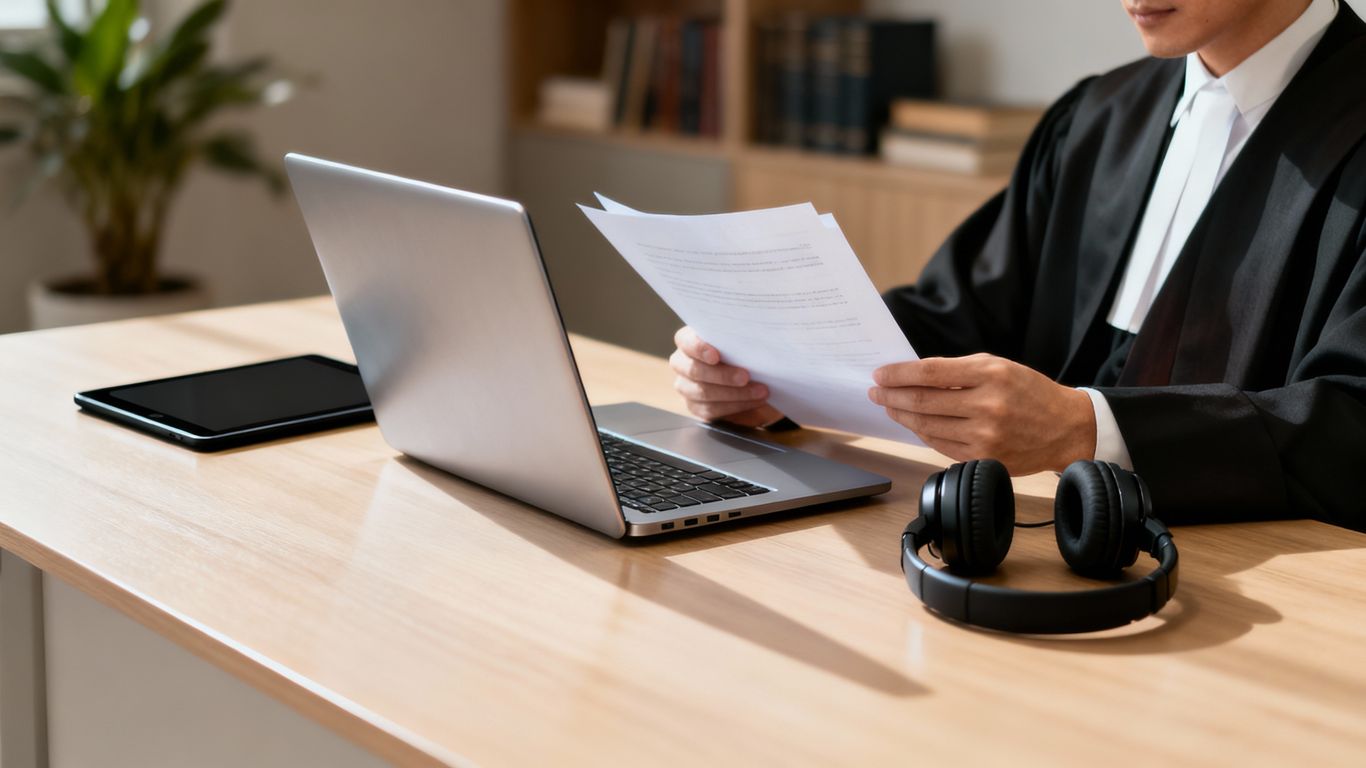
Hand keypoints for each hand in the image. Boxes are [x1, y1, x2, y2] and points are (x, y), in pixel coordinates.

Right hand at [670, 326, 783, 427]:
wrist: (745, 373)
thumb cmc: (739, 350)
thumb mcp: (739, 339)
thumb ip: (739, 337)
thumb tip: (756, 337)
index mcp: (687, 341)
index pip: (685, 342)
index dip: (699, 349)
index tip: (716, 356)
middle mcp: (682, 364)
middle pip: (695, 371)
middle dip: (723, 375)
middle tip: (746, 376)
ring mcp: (686, 387)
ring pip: (704, 393)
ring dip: (735, 394)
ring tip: (760, 391)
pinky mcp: (695, 406)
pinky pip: (711, 410)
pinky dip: (736, 406)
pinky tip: (754, 401)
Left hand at [868, 353, 1096, 474]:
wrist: (1065, 428)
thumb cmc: (1029, 392)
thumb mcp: (998, 366)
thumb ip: (957, 369)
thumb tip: (914, 374)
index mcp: (990, 375)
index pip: (930, 372)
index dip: (899, 374)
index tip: (880, 374)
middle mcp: (987, 406)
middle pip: (923, 402)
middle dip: (891, 396)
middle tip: (875, 392)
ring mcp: (985, 436)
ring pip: (927, 426)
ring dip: (902, 416)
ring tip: (889, 407)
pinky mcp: (983, 457)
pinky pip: (940, 445)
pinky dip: (922, 433)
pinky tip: (914, 424)